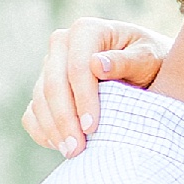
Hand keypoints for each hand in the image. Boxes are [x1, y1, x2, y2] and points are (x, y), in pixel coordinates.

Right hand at [23, 16, 166, 158]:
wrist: (145, 69)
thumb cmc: (150, 61)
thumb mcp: (147, 58)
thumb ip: (127, 61)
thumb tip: (97, 64)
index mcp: (86, 30)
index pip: (76, 67)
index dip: (82, 98)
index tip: (92, 127)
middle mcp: (61, 44)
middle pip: (53, 84)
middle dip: (64, 119)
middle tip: (77, 149)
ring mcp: (49, 66)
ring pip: (40, 99)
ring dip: (53, 129)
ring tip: (72, 152)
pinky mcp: (44, 88)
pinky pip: (33, 111)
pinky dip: (42, 130)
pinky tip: (60, 146)